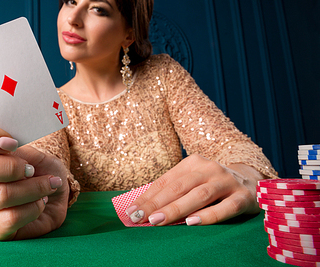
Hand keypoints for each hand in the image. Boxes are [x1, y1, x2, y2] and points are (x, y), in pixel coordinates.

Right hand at [0, 119, 69, 239]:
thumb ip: (19, 148)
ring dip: (33, 188)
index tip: (12, 142)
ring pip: (0, 194)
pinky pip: (10, 218)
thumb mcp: (36, 153)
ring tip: (48, 185)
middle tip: (31, 169)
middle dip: (9, 167)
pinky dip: (33, 208)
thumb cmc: (43, 171)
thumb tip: (9, 147)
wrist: (58, 198)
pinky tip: (40, 203)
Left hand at [125, 154, 263, 225]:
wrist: (254, 181)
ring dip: (176, 208)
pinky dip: (208, 216)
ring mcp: (227, 182)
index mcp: (193, 163)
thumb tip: (144, 207)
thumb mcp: (194, 181)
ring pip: (199, 195)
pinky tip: (192, 223)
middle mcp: (209, 169)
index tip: (131, 210)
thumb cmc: (214, 185)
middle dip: (157, 203)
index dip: (147, 196)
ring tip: (158, 220)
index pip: (166, 181)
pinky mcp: (243, 197)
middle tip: (139, 217)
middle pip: (179, 186)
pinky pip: (225, 207)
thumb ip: (174, 191)